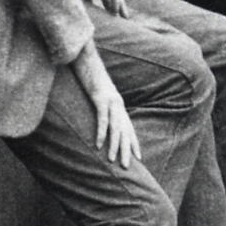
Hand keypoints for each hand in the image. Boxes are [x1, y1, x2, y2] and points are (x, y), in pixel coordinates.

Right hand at [70, 42, 140, 166]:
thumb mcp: (97, 95)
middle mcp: (118, 104)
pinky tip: (98, 145)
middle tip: (127, 168)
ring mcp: (110, 100)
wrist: (86, 58)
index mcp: (118, 105)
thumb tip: (101, 119)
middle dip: (127, 150)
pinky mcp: (100, 97)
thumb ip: (101, 107)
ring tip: (114, 161)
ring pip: (116, 127)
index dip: (134, 143)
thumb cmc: (89, 77)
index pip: (129, 127)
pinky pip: (102, 118)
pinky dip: (101, 132)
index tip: (139, 158)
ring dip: (115, 145)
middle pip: (126, 131)